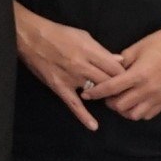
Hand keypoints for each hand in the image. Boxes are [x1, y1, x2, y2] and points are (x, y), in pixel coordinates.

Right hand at [16, 7, 127, 130]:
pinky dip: (84, 116)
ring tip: (111, 101)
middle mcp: (82, 65)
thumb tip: (120, 60)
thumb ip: (102, 50)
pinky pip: (74, 105)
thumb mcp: (83, 36)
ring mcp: (71, 78)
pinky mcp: (59, 87)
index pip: (115, 67)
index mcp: (89, 50)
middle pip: (108, 81)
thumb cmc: (59, 34)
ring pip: (95, 92)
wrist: (31, 38)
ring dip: (104, 97)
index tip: (128, 79)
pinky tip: (93, 126)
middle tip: (123, 92)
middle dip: (117, 87)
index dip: (124, 75)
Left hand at [82, 16, 160, 121]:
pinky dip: (137, 112)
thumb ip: (120, 63)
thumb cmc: (158, 43)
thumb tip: (106, 71)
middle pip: (120, 106)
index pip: (112, 88)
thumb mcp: (136, 48)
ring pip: (133, 115)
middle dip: (109, 102)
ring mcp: (158, 96)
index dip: (96, 92)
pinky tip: (134, 102)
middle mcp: (149, 88)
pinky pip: (147, 115)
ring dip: (123, 110)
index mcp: (139, 74)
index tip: (86, 94)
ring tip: (121, 100)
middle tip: (107, 95)